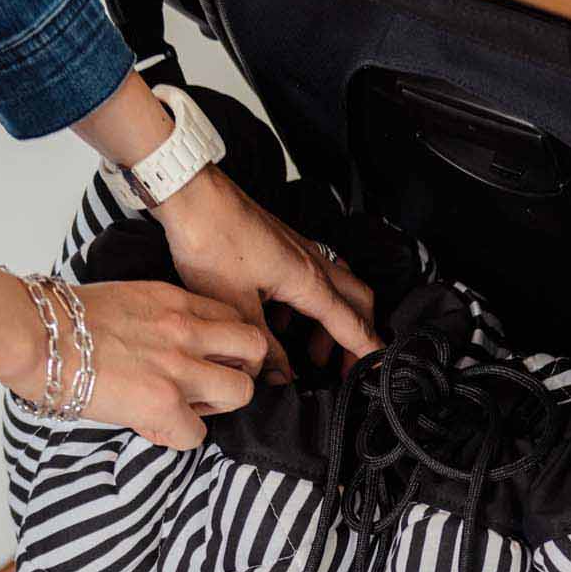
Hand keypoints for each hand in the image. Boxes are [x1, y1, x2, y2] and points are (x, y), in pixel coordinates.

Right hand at [0, 259, 268, 450]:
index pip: (233, 318)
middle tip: (214, 386)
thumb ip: (155, 318)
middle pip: (255, 347)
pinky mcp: (164, 402)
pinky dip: (181, 436)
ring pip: (242, 390)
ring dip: (220, 407)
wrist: (33, 334)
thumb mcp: (123, 300)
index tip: (207, 359)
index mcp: (173, 300)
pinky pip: (198, 433)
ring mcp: (178, 366)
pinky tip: (156, 427)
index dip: (226, 345)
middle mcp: (184, 328)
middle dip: (243, 371)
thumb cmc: (59, 321)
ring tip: (189, 409)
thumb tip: (160, 347)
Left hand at [155, 166, 378, 379]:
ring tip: (311, 353)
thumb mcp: (236, 307)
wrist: (192, 195)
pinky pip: (312, 278)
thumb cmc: (211, 239)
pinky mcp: (283, 246)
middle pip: (358, 301)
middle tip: (345, 367)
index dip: (366, 352)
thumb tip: (280, 376)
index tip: (377, 371)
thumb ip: (263, 346)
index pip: (351, 323)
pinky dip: (309, 305)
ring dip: (333, 321)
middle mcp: (313, 263)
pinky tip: (281, 321)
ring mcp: (300, 251)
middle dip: (358, 336)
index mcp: (309, 281)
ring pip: (337, 289)